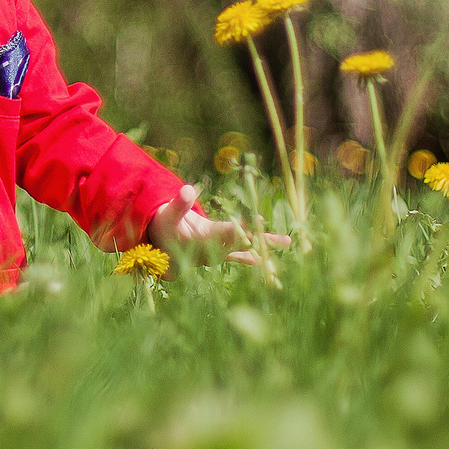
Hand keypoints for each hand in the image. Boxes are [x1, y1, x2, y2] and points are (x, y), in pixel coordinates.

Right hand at [146, 182, 291, 263]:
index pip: (226, 233)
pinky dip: (256, 256)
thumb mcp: (168, 215)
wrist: (161, 251)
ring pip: (246, 251)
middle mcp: (215, 250)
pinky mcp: (222, 253)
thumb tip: (188, 189)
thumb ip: (179, 204)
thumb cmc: (165, 227)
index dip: (242, 227)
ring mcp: (219, 254)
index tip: (258, 221)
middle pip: (243, 244)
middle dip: (264, 241)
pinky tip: (272, 259)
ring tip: (287, 244)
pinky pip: (241, 256)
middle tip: (286, 240)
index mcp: (203, 239)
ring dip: (266, 248)